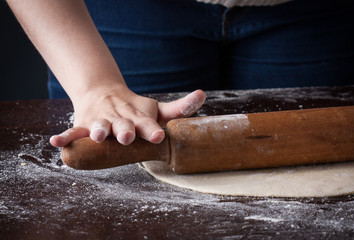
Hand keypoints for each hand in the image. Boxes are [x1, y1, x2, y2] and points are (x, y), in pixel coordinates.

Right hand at [50, 89, 205, 146]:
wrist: (104, 92)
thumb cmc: (135, 108)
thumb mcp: (157, 109)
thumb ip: (180, 108)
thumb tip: (203, 94)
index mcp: (138, 117)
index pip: (147, 124)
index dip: (152, 129)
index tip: (158, 136)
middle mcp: (120, 119)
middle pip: (122, 125)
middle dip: (124, 130)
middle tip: (126, 136)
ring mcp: (102, 121)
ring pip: (99, 126)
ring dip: (98, 130)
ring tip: (97, 135)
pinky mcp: (86, 124)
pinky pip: (74, 131)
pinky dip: (66, 136)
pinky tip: (56, 142)